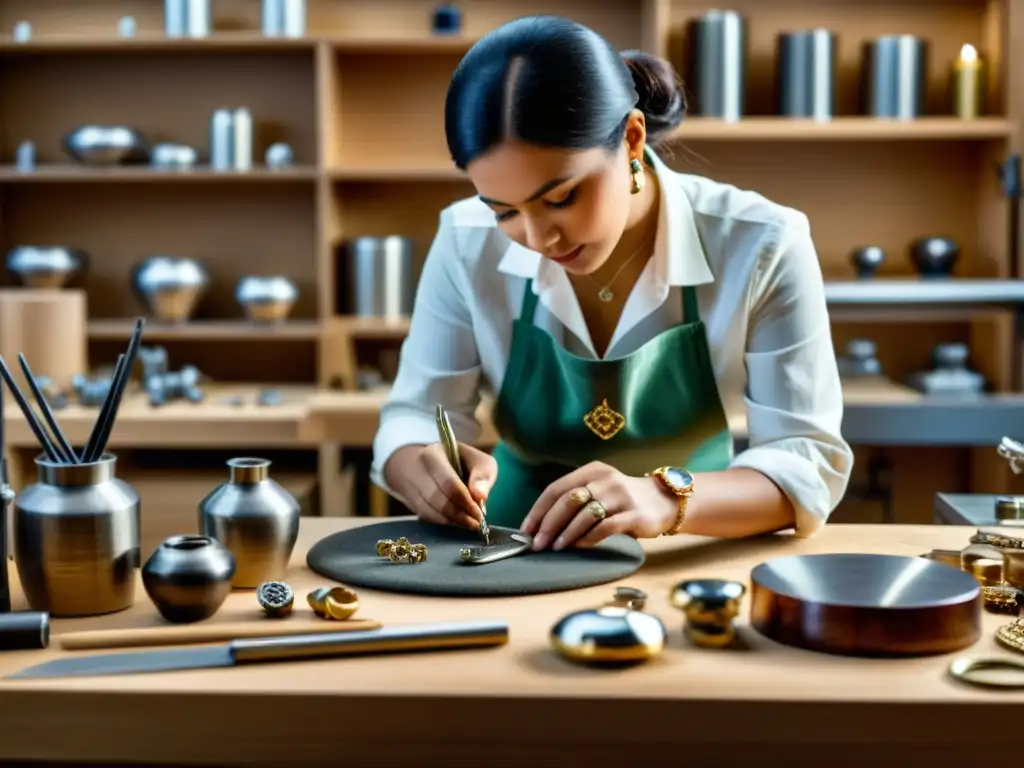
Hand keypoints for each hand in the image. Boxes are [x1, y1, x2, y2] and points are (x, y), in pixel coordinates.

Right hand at [384, 443, 496, 529]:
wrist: (434, 464)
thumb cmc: (462, 462)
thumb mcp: (478, 460)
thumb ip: (482, 475)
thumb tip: (479, 497)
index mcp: (433, 455)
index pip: (448, 483)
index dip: (465, 502)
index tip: (480, 514)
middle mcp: (416, 469)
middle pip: (437, 499)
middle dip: (459, 514)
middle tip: (476, 523)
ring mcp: (410, 486)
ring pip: (430, 510)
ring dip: (452, 520)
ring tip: (469, 524)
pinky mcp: (410, 500)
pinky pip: (426, 515)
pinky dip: (443, 521)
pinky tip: (456, 522)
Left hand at [521, 462, 675, 550]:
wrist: (664, 502)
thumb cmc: (623, 500)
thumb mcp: (600, 489)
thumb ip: (576, 500)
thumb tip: (541, 526)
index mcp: (592, 471)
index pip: (556, 489)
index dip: (538, 510)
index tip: (526, 530)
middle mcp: (605, 480)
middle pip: (567, 500)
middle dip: (548, 524)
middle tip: (537, 544)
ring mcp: (621, 496)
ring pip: (584, 514)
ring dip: (565, 533)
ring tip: (555, 548)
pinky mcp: (634, 514)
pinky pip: (605, 527)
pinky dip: (588, 538)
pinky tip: (578, 547)